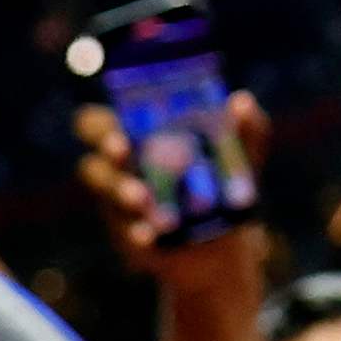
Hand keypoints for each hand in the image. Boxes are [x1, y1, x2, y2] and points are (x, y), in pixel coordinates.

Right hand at [74, 92, 266, 302]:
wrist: (226, 238)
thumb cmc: (224, 180)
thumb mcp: (242, 154)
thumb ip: (245, 126)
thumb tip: (242, 101)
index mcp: (136, 137)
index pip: (97, 124)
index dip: (98, 124)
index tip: (115, 120)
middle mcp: (122, 170)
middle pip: (94, 156)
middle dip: (107, 150)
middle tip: (122, 148)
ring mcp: (122, 206)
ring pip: (109, 194)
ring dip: (123, 192)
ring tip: (144, 197)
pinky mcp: (131, 238)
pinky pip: (128, 234)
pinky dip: (139, 232)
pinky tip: (151, 234)